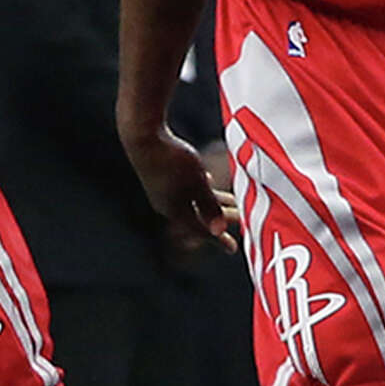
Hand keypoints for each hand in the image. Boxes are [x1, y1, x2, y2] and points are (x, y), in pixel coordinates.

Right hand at [121, 117, 239, 251]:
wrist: (143, 137)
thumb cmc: (172, 160)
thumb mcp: (196, 184)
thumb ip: (208, 206)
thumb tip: (219, 230)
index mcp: (175, 210)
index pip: (201, 230)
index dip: (219, 238)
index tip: (232, 249)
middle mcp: (167, 203)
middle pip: (199, 215)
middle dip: (220, 217)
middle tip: (241, 218)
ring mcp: (162, 189)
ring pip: (194, 199)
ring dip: (213, 200)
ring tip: (231, 200)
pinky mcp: (160, 174)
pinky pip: (185, 185)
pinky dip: (200, 186)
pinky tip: (207, 178)